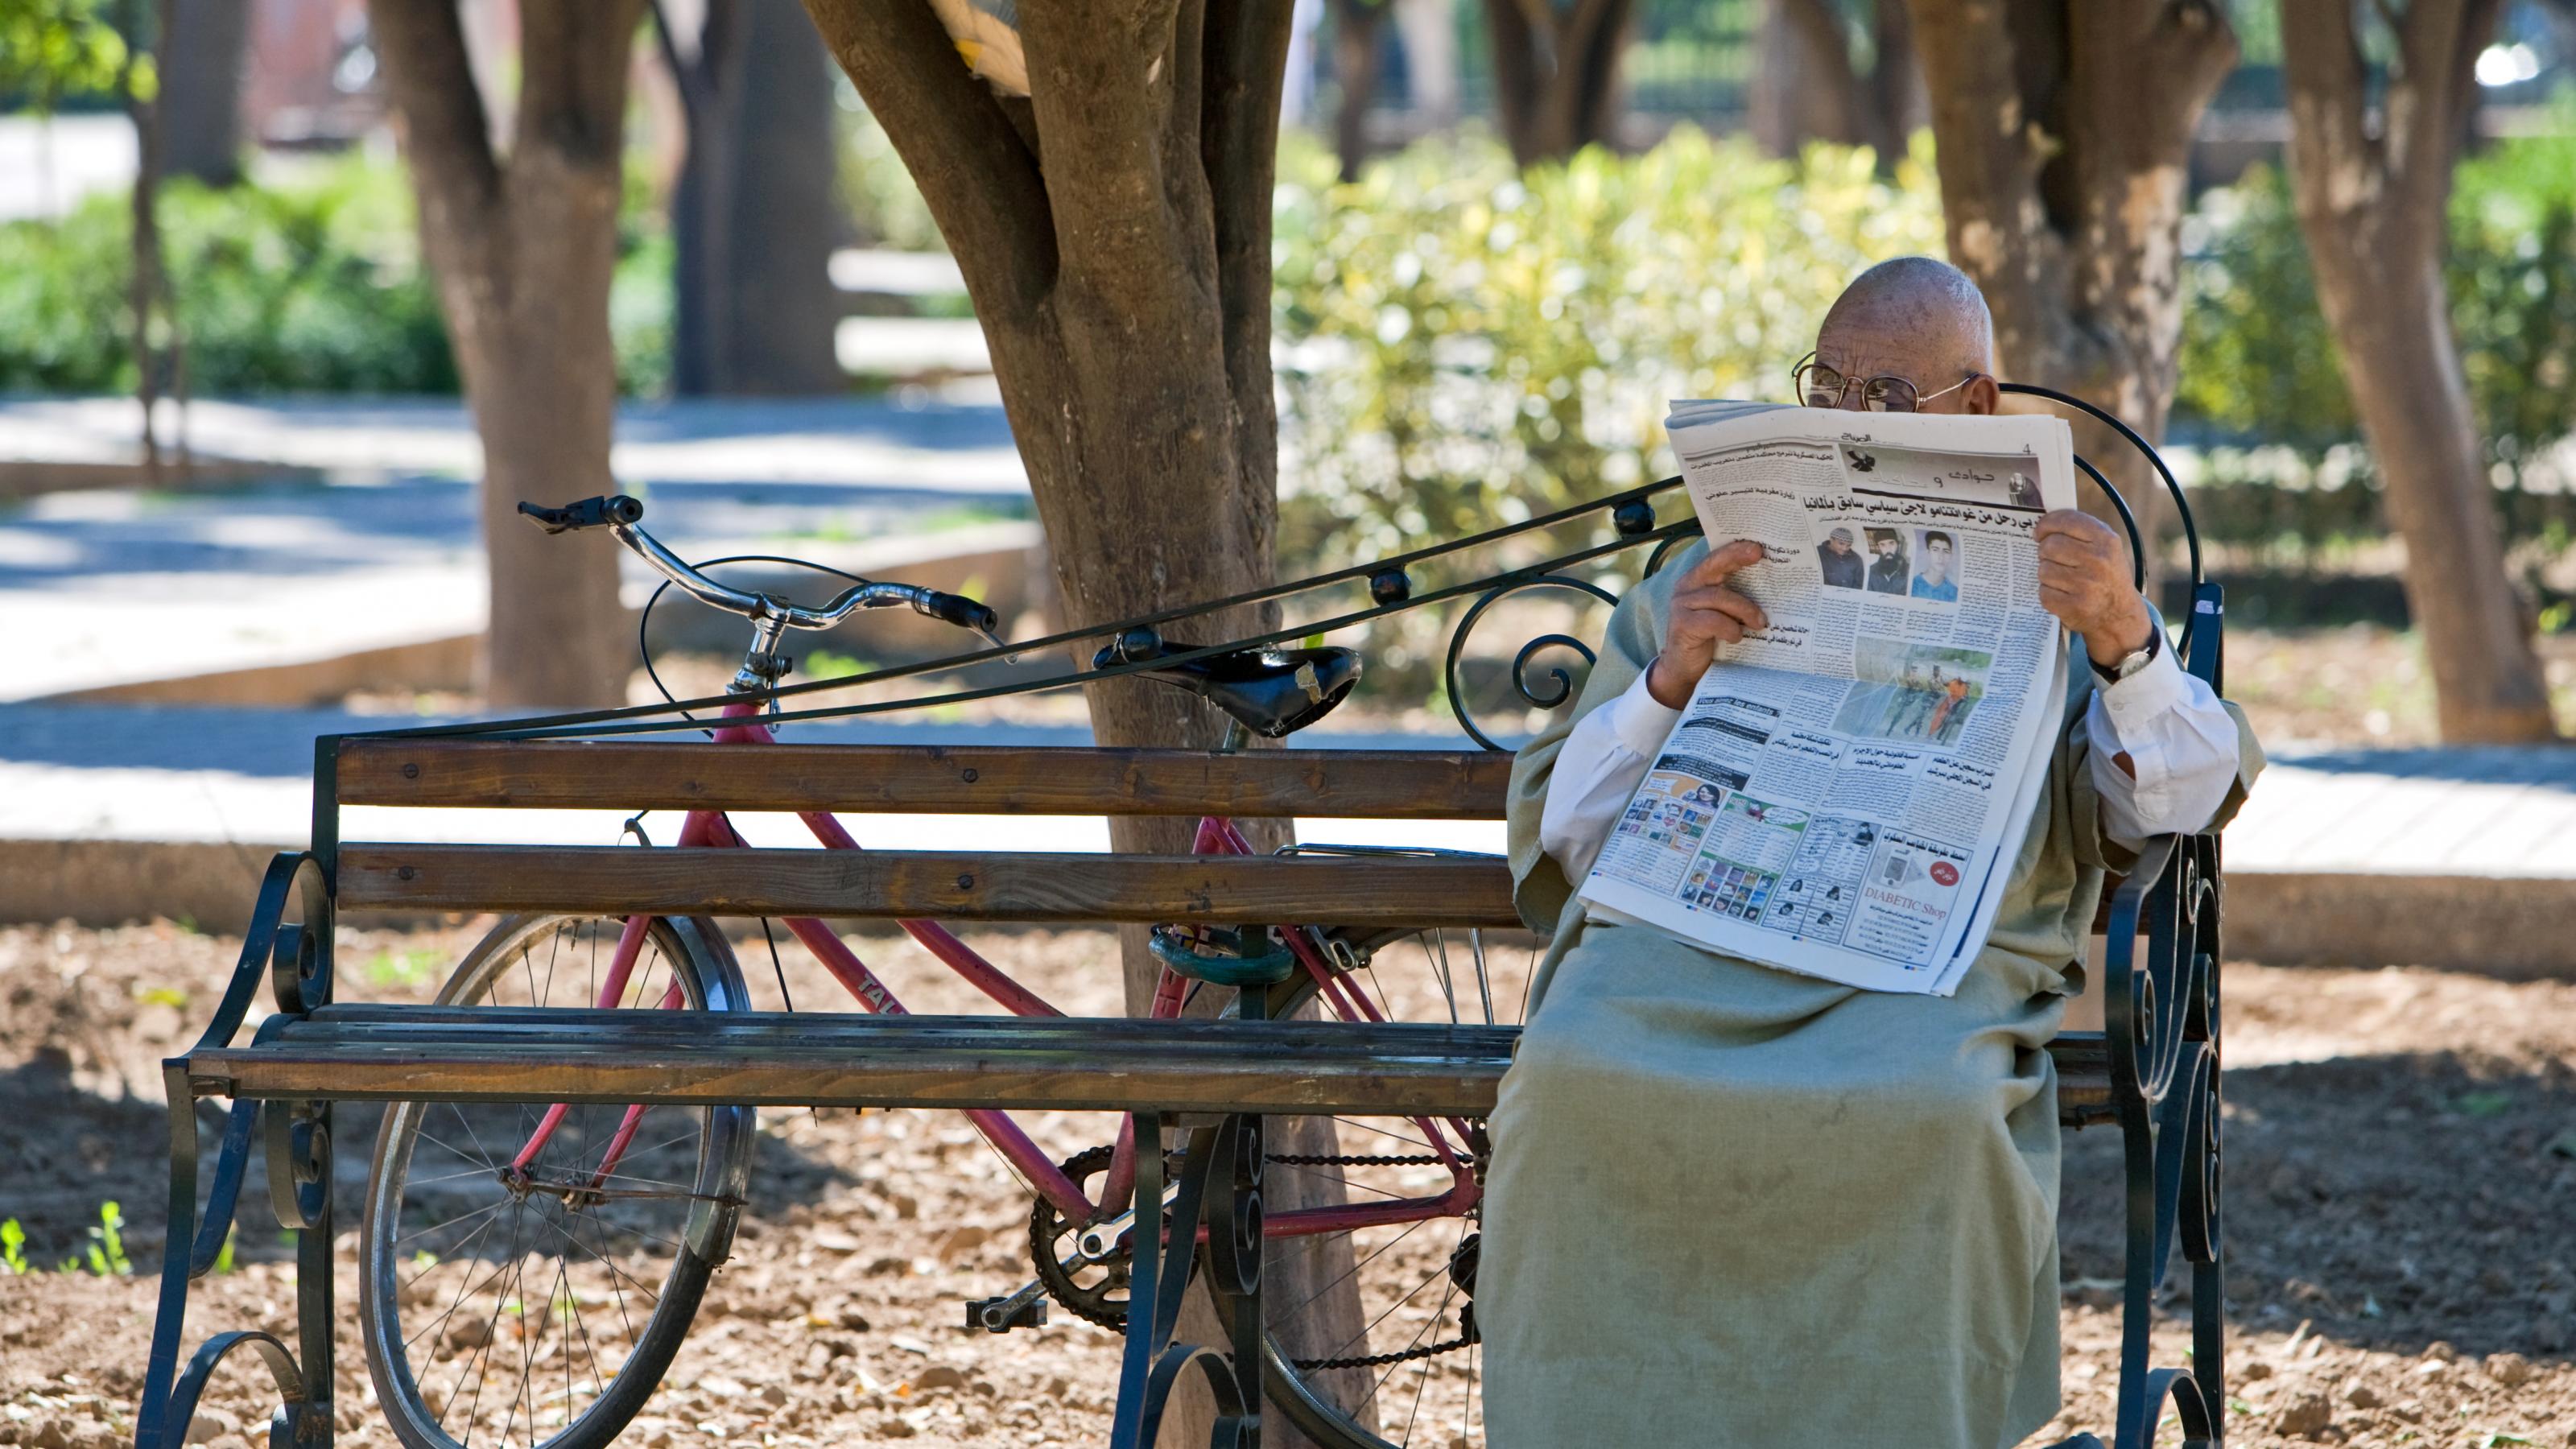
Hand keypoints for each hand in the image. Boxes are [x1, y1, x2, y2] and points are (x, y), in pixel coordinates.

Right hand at [1644, 540, 1767, 707]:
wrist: (1685, 669)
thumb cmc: (1710, 637)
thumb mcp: (1723, 612)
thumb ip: (1735, 596)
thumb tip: (1773, 585)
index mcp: (1698, 579)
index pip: (1716, 557)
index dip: (1735, 549)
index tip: (1758, 546)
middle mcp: (1686, 587)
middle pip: (1713, 566)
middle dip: (1735, 557)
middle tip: (1758, 555)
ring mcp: (1681, 605)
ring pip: (1719, 597)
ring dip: (1744, 609)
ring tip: (1760, 623)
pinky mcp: (1682, 625)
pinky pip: (1712, 621)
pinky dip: (1729, 628)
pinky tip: (1737, 637)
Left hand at [2033, 510, 2152, 665]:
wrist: (2119, 613)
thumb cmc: (2106, 574)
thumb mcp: (2105, 547)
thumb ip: (2080, 532)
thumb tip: (2043, 524)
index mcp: (2106, 540)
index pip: (2066, 521)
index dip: (2047, 524)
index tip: (2040, 532)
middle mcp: (2098, 561)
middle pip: (2049, 546)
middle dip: (2045, 552)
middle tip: (2053, 559)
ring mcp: (2087, 585)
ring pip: (2043, 570)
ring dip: (2047, 574)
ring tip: (2063, 579)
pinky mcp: (2074, 607)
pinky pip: (2044, 592)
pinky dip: (2049, 593)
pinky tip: (2063, 594)